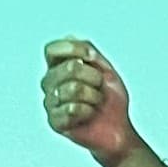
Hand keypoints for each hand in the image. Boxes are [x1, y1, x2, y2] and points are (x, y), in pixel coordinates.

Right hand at [42, 35, 133, 165]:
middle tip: (99, 87)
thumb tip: (70, 38)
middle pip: (70, 68)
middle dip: (94, 77)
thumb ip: (89, 52)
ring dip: (94, 96)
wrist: (118, 128)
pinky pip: (73, 109)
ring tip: (95, 103)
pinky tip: (89, 115)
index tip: (92, 58)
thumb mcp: (106, 69)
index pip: (52, 49)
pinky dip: (89, 111)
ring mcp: (50, 102)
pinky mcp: (54, 121)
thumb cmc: (110, 98)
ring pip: (73, 88)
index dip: (73, 49)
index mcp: (58, 67)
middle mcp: (49, 83)